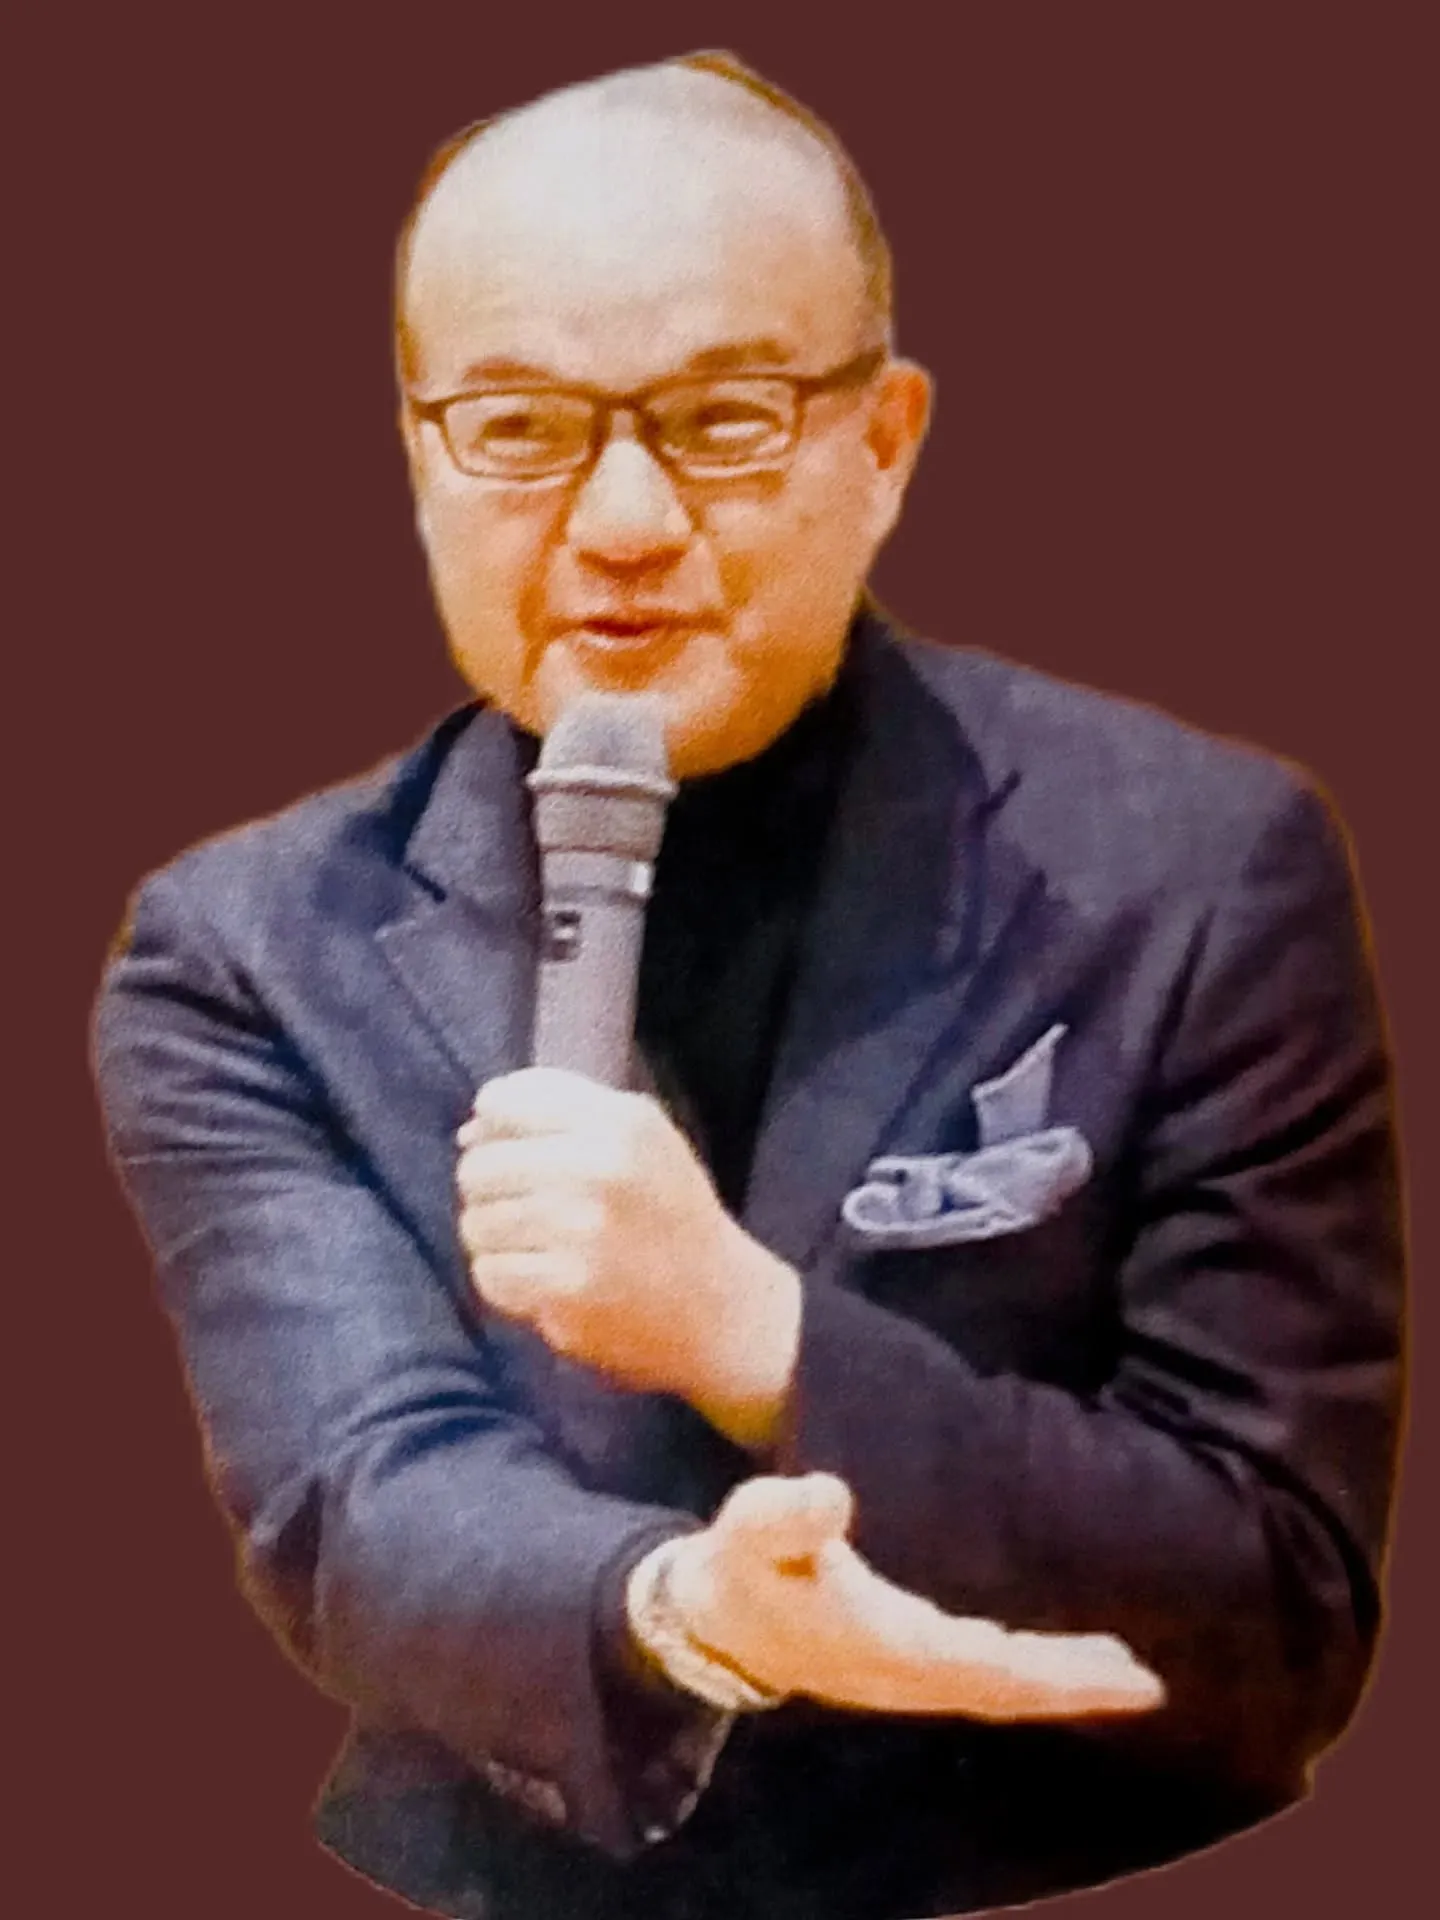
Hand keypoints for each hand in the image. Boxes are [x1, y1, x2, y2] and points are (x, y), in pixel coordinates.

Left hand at [456, 1068, 801, 1444]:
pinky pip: (489, 1275)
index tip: (509, 1150)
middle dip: (489, 1189)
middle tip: (524, 1208)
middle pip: (479, 1165)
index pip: (503, 1102)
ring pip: (476, 1223)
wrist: (721, 1307)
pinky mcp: (567, 1290)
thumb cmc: (670, 1214)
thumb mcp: (641, 1137)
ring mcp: (581, 1231)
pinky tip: (544, 1280)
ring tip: (538, 1247)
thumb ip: (561, 1113)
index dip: (491, 1127)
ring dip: (497, 1240)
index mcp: (619, 1121)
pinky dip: (508, 1282)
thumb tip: (469, 1131)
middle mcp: (600, 1168)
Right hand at [656, 1473, 1165, 1719]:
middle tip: (1148, 1684)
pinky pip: (982, 1676)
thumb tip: (832, 1494)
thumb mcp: (752, 1529)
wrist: (707, 1619)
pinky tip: (1051, 1661)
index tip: (1115, 1672)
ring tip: (1124, 1674)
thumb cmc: (739, 1569)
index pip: (987, 1665)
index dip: (1053, 1672)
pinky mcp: (899, 1664)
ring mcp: (904, 1676)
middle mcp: (906, 1672)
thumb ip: (787, 1516)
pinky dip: (1026, 1673)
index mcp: (886, 1645)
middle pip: (1009, 1688)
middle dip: (1077, 1687)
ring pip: (999, 1686)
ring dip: (1060, 1683)